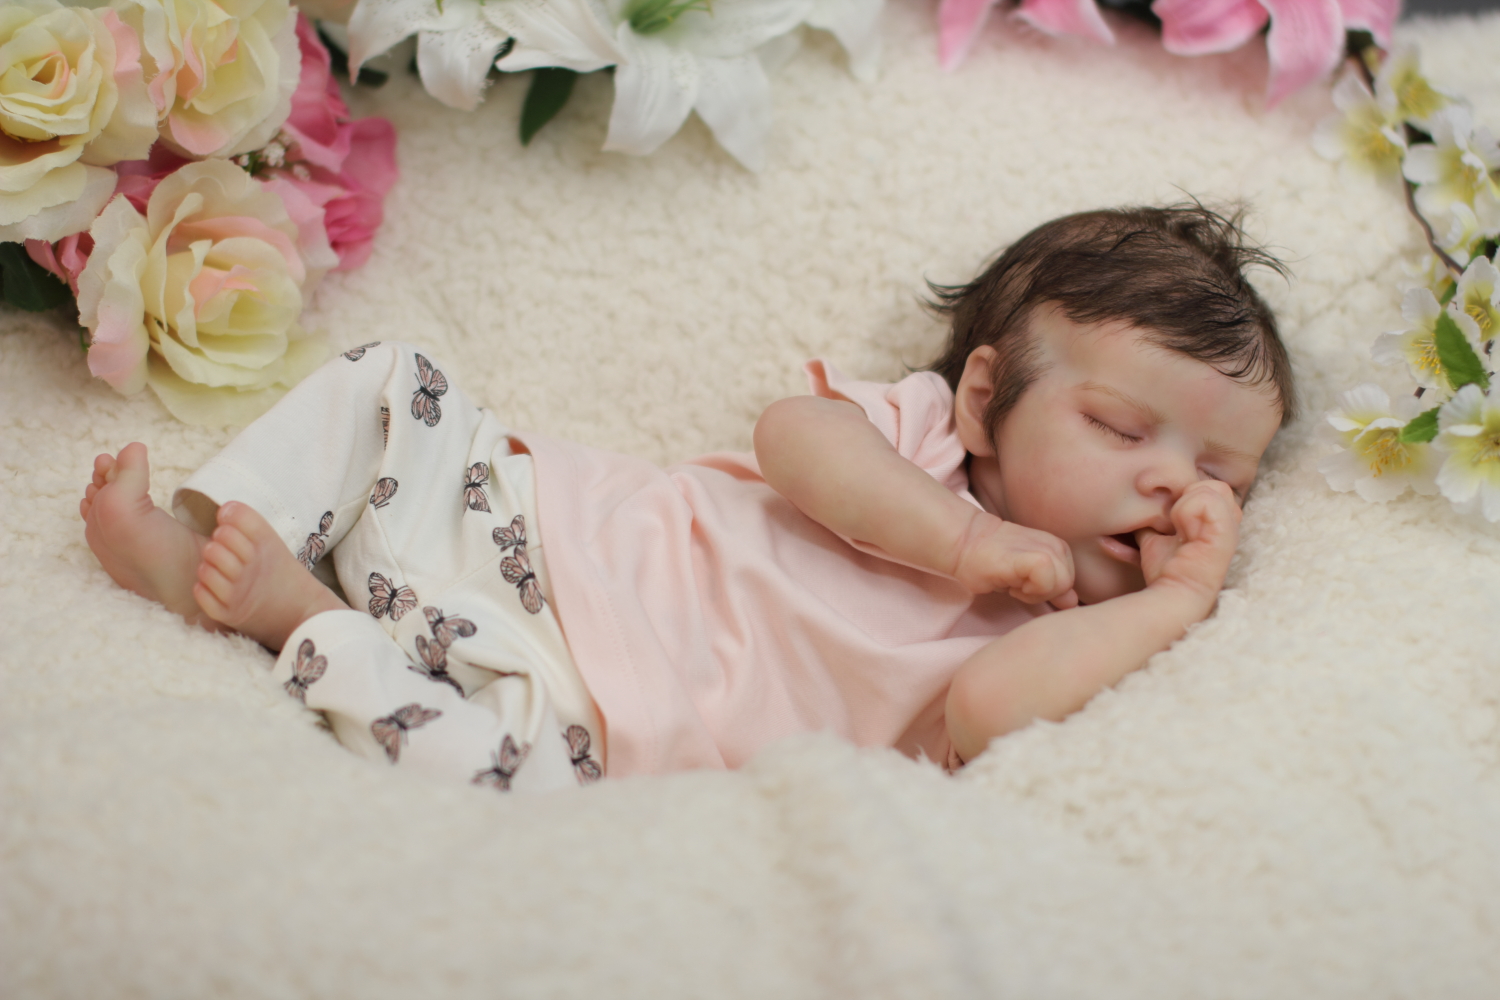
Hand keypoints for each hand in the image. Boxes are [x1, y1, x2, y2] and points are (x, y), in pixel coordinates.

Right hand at [952, 512, 1077, 607]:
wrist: (965, 544)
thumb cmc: (990, 563)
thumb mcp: (1026, 578)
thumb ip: (1052, 588)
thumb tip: (1073, 603)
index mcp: (1059, 550)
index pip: (1068, 586)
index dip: (1045, 591)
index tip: (1021, 582)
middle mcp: (1057, 547)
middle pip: (1066, 587)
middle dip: (1041, 593)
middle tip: (1016, 583)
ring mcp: (1049, 550)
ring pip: (1060, 587)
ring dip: (1034, 592)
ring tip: (1012, 580)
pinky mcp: (1037, 557)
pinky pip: (1048, 583)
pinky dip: (1029, 590)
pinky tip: (1011, 581)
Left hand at [1137, 480, 1240, 611]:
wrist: (1170, 594)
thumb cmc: (1165, 570)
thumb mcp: (1155, 537)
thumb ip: (1154, 521)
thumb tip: (1136, 508)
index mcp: (1216, 521)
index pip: (1209, 487)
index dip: (1186, 495)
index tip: (1169, 519)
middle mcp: (1229, 522)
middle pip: (1215, 485)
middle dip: (1188, 496)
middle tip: (1174, 522)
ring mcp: (1231, 527)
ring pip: (1215, 488)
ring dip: (1186, 504)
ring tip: (1178, 528)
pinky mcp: (1227, 533)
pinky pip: (1207, 500)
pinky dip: (1186, 511)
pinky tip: (1183, 533)